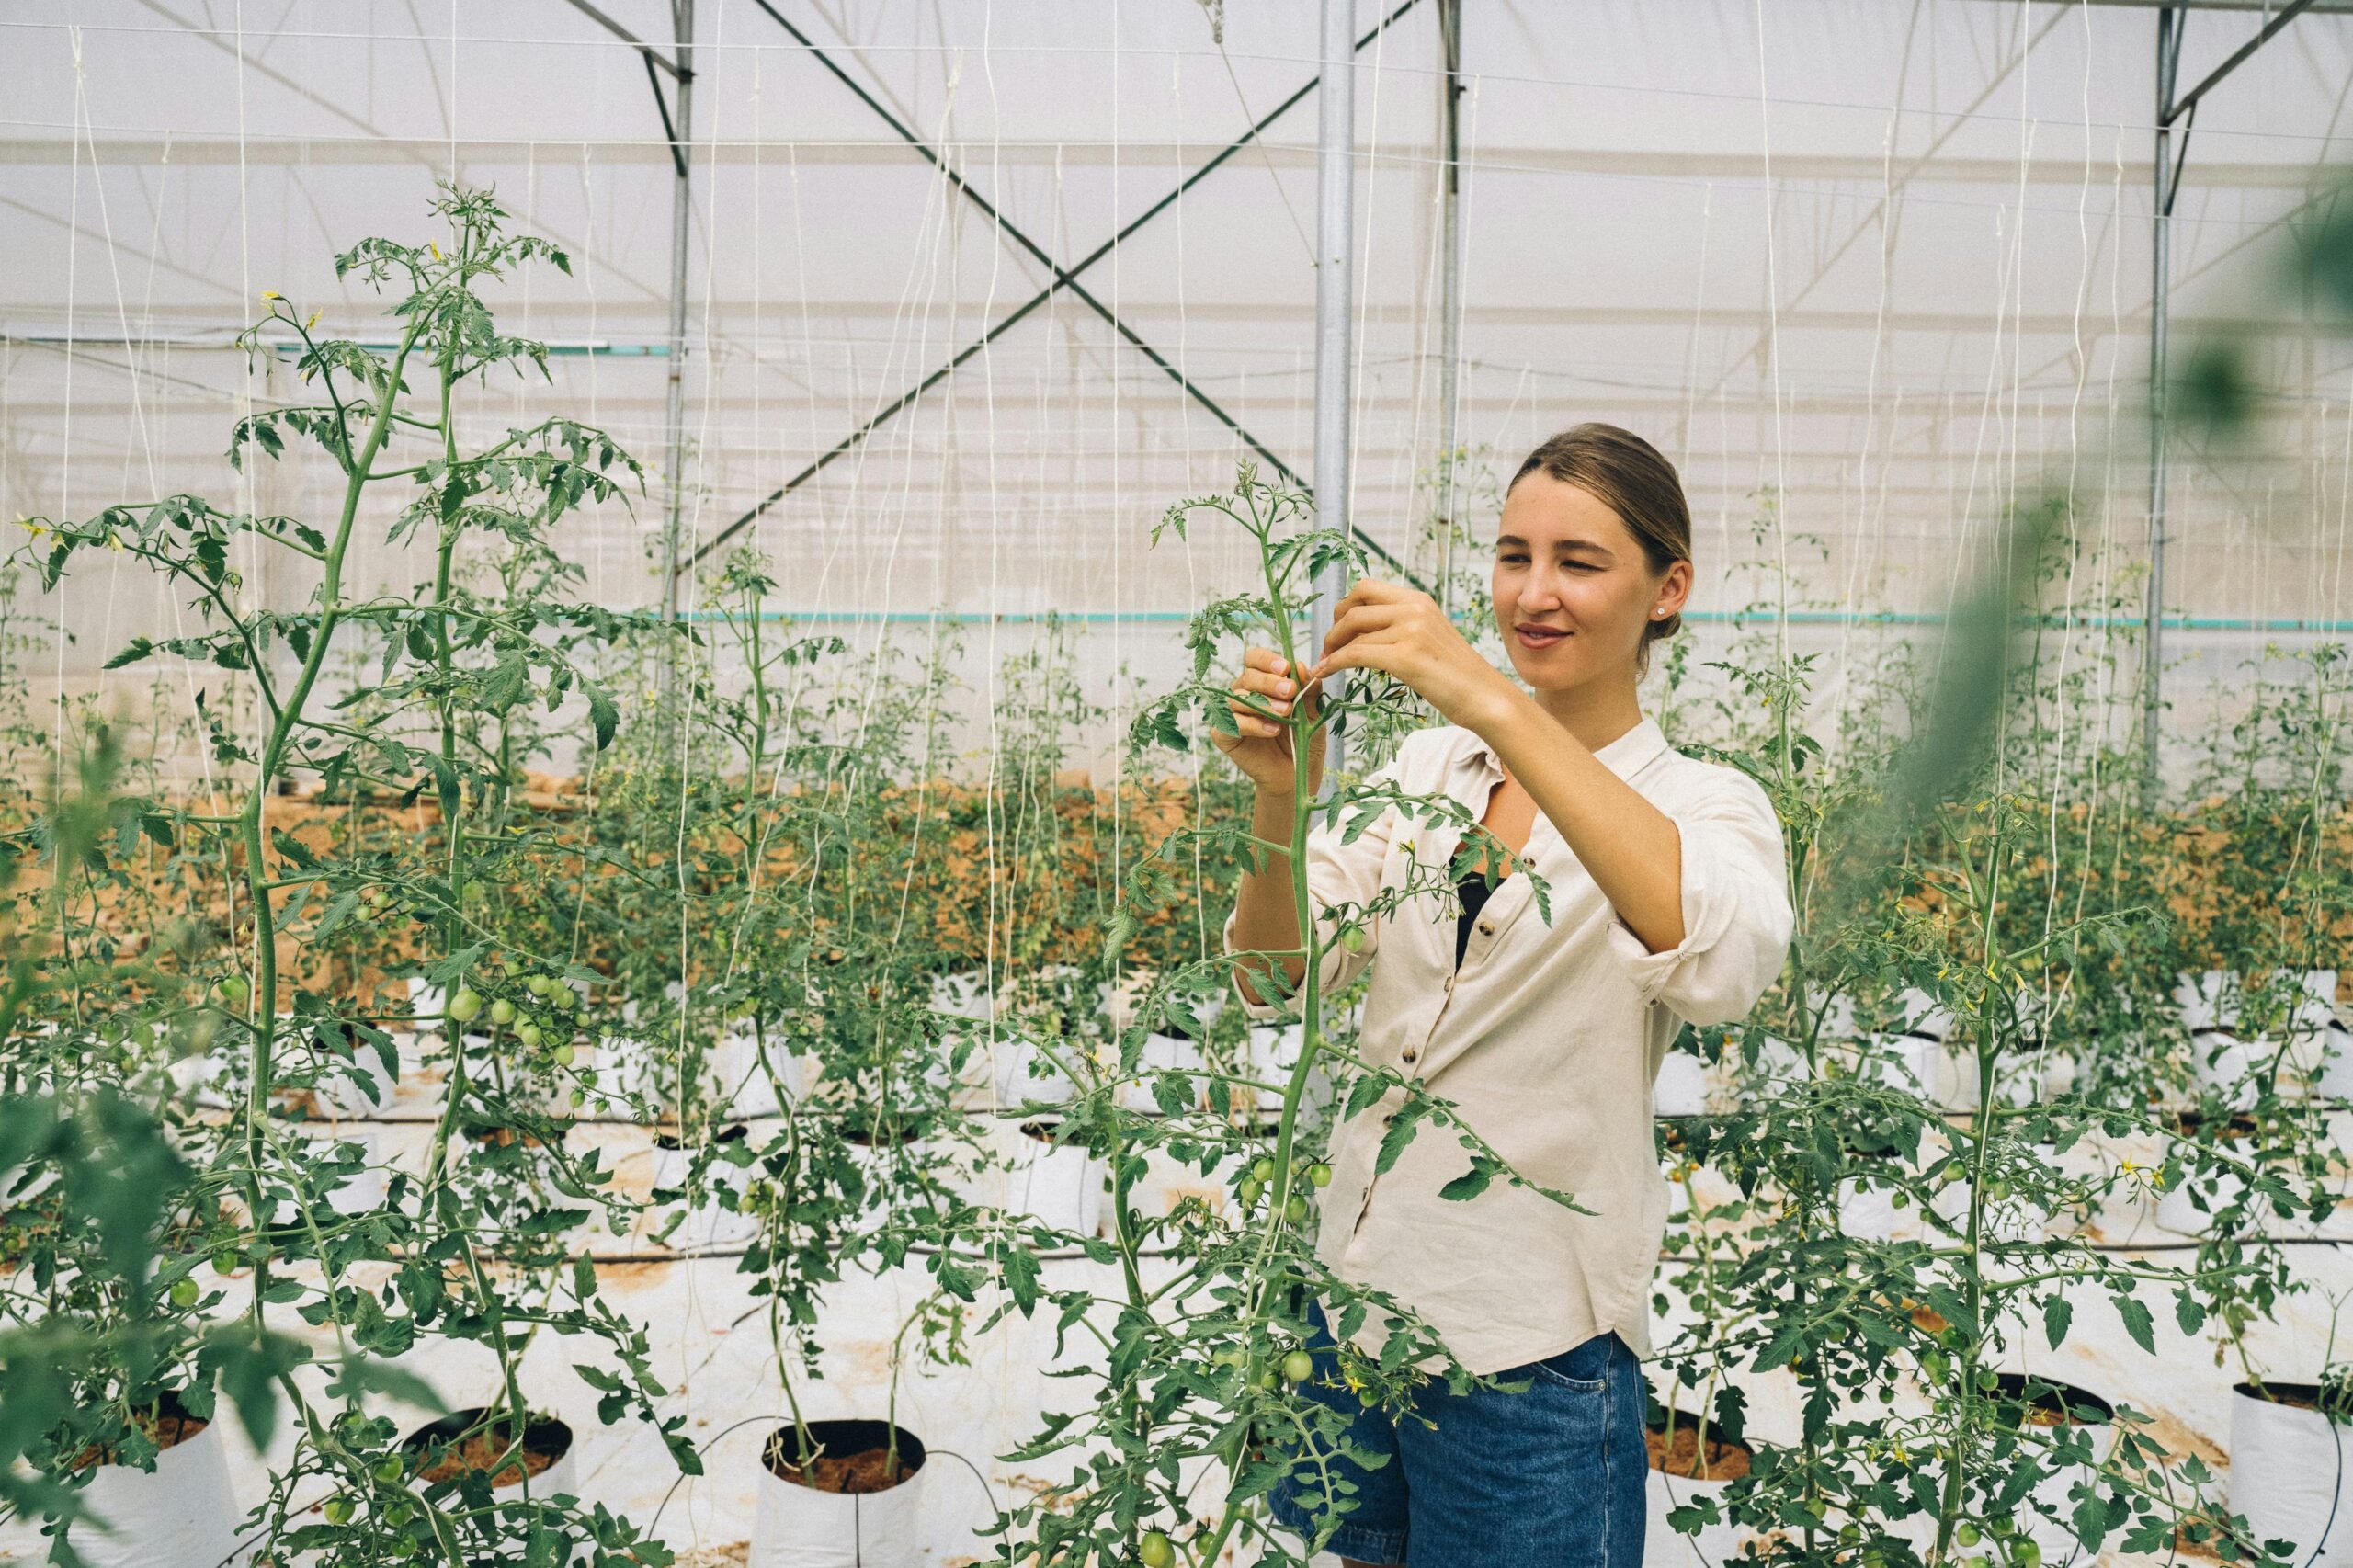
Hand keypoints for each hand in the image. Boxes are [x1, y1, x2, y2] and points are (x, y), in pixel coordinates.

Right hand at [1215, 646, 1325, 795]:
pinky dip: (1252, 725)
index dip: (1267, 660)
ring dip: (1263, 704)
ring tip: (1286, 713)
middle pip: (1247, 676)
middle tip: (1290, 691)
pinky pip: (1231, 723)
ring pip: (1238, 698)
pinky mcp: (1224, 735)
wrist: (1298, 774)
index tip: (1286, 668)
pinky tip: (1272, 730)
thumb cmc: (1304, 740)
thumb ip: (1308, 692)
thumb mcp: (1314, 714)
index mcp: (1263, 682)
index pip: (1255, 659)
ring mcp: (1232, 714)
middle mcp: (1244, 694)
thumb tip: (1301, 666)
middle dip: (1269, 682)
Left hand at [1309, 579, 1515, 730]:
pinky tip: (1326, 673)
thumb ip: (1402, 626)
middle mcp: (1415, 608)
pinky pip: (1356, 654)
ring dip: (1331, 650)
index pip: (1366, 588)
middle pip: (1354, 605)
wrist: (1486, 698)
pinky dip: (1335, 663)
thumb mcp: (1429, 637)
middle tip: (1327, 649)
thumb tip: (1364, 630)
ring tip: (1325, 666)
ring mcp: (1411, 631)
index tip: (1336, 630)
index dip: (1344, 607)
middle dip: (1333, 627)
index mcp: (1419, 600)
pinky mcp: (1407, 657)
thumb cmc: (1457, 676)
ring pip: (1353, 633)